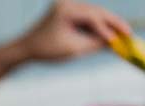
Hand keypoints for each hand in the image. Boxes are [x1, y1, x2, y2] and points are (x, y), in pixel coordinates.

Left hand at [17, 1, 132, 61]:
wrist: (26, 48)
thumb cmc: (46, 50)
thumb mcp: (73, 49)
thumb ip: (94, 44)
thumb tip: (115, 42)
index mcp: (65, 10)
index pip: (93, 17)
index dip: (108, 29)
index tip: (121, 38)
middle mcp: (67, 4)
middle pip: (97, 12)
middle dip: (113, 23)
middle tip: (129, 33)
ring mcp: (68, 5)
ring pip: (95, 13)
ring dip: (108, 24)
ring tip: (123, 34)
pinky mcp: (68, 10)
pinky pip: (88, 16)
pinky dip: (98, 24)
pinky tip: (109, 33)